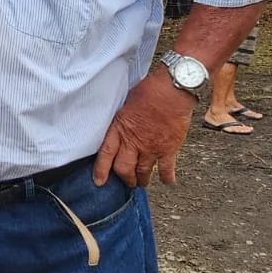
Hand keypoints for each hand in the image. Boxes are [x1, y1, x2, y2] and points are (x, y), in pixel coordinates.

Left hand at [94, 68, 195, 188]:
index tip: (99, 182)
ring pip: (143, 172)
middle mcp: (134, 142)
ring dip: (142, 180)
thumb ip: (122, 118)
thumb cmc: (149, 90)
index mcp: (120, 128)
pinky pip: (166, 169)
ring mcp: (151, 147)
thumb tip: (119, 123)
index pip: (105, 154)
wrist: (172, 89)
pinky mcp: (169, 148)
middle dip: (125, 178)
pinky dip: (167, 177)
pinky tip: (167, 182)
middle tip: (127, 181)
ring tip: (143, 182)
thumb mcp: (125, 101)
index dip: (101, 170)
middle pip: (124, 168)